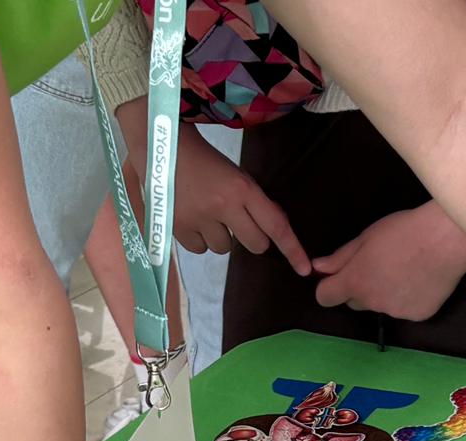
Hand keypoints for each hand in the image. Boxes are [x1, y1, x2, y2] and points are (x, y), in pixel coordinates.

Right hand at [170, 125, 310, 273]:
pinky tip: (191, 218)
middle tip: (237, 220)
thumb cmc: (204, 160)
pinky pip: (200, 250)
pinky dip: (199, 239)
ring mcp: (199, 219)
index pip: (276, 226)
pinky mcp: (178, 227)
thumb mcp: (235, 174)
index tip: (304, 270)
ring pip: (225, 249)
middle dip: (252, 237)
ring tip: (206, 213)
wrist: (161, 145)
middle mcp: (224, 206)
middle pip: (255, 244)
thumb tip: (272, 229)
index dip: (293, 250)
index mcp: (242, 189)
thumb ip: (254, 201)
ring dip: (221, 237)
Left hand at [313, 203, 465, 319]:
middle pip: (355, 302)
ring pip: (382, 306)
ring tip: (406, 270)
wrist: (446, 240)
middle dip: (361, 289)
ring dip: (386, 293)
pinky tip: (422, 280)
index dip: (328, 288)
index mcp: (355, 282)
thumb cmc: (403, 231)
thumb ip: (340, 257)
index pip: (325, 297)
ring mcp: (396, 312)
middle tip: (380, 266)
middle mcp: (372, 302)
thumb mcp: (366, 237)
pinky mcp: (418, 316)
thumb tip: (318, 267)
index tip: (337, 279)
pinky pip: (406, 310)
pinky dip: (409, 299)